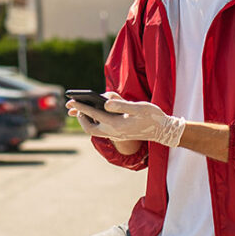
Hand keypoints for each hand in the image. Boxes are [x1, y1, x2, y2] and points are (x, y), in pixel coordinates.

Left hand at [67, 92, 185, 146]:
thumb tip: (105, 102)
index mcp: (116, 124)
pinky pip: (101, 130)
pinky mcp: (119, 134)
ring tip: (81, 110)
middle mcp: (114, 132)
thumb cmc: (152, 117)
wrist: (163, 131)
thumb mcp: (138, 108)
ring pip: (94, 130)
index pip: (94, 115)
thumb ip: (121, 105)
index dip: (81, 107)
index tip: (71, 101)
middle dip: (80, 117)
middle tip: (74, 107)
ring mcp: (116, 135)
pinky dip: (95, 122)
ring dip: (87, 120)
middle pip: (89, 128)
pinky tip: (96, 113)